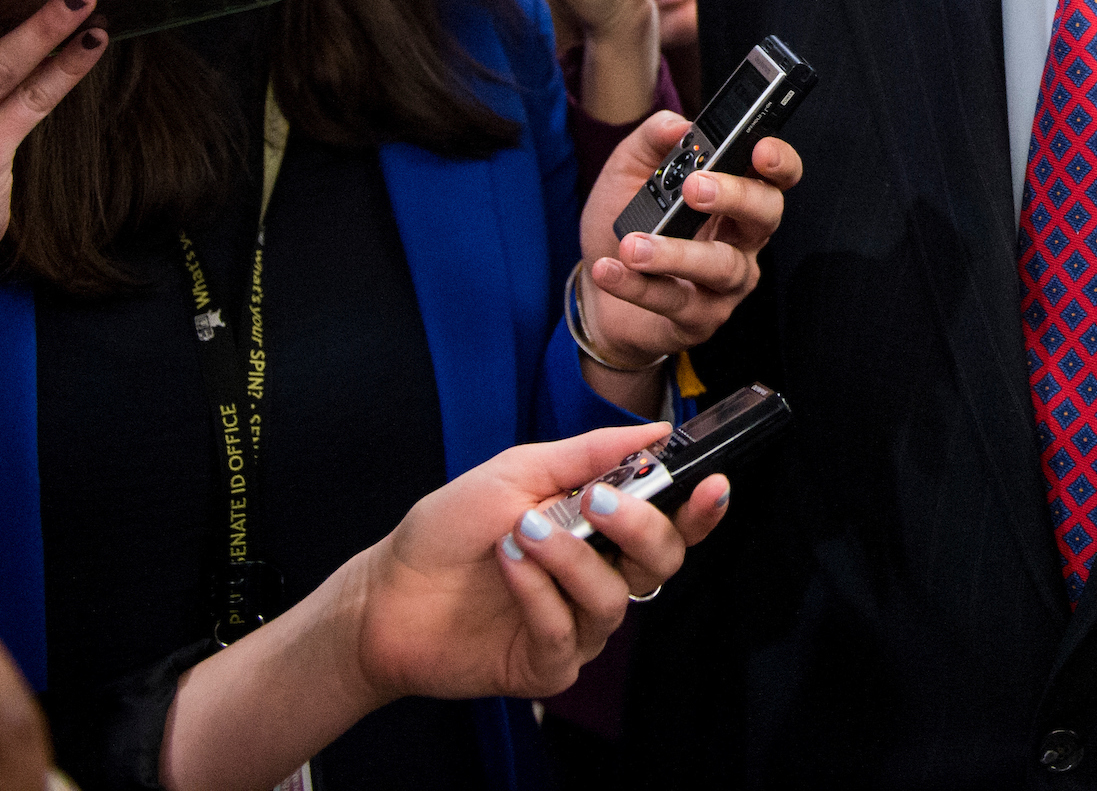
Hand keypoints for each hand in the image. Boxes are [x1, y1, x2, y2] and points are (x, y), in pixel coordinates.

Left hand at [163, 425, 730, 790]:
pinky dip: (539, 594)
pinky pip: (567, 633)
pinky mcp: (547, 664)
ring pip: (614, 598)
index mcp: (601, 530)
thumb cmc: (448, 530)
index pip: (672, 524)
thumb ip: (587, 453)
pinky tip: (509, 568)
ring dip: (569, 558)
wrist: (385, 593)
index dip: (701, 509)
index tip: (711, 483)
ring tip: (520, 533)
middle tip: (596, 502)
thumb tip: (652, 432)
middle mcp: (598, 577)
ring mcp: (575, 625)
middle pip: (662, 562)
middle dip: (638, 527)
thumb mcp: (515, 470)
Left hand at [575, 116, 802, 372]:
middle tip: (694, 188)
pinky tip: (610, 270)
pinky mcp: (700, 319)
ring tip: (633, 244)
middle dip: (735, 197)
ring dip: (676, 253)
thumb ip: (652, 141)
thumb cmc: (627, 226)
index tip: (760, 149)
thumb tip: (677, 125)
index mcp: (735, 198)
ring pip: (721, 265)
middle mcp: (742, 239)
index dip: (779, 162)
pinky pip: (675, 301)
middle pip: (765, 215)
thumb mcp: (629, 172)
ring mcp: (726, 284)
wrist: (597, 294)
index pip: (775, 176)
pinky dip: (638, 285)